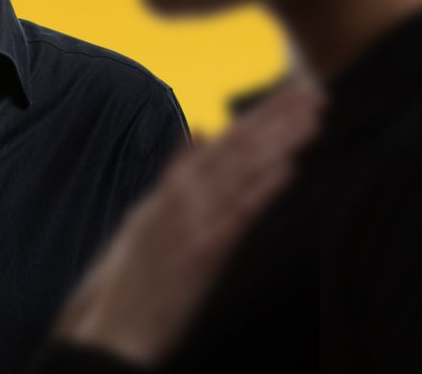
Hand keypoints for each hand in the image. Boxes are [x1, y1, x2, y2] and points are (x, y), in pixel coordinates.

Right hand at [53, 83, 323, 365]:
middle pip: (235, 150)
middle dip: (276, 120)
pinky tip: (288, 168)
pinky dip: (261, 189)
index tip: (290, 97)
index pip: (222, 143)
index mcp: (170, 191)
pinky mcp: (201, 254)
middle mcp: (181, 199)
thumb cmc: (124, 281)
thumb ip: (175, 173)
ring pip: (239, 173)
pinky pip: (236, 216)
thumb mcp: (143, 217)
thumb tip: (200, 131)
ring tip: (312, 118)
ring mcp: (191, 223)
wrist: (109, 329)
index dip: (258, 118)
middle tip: (313, 93)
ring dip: (279, 143)